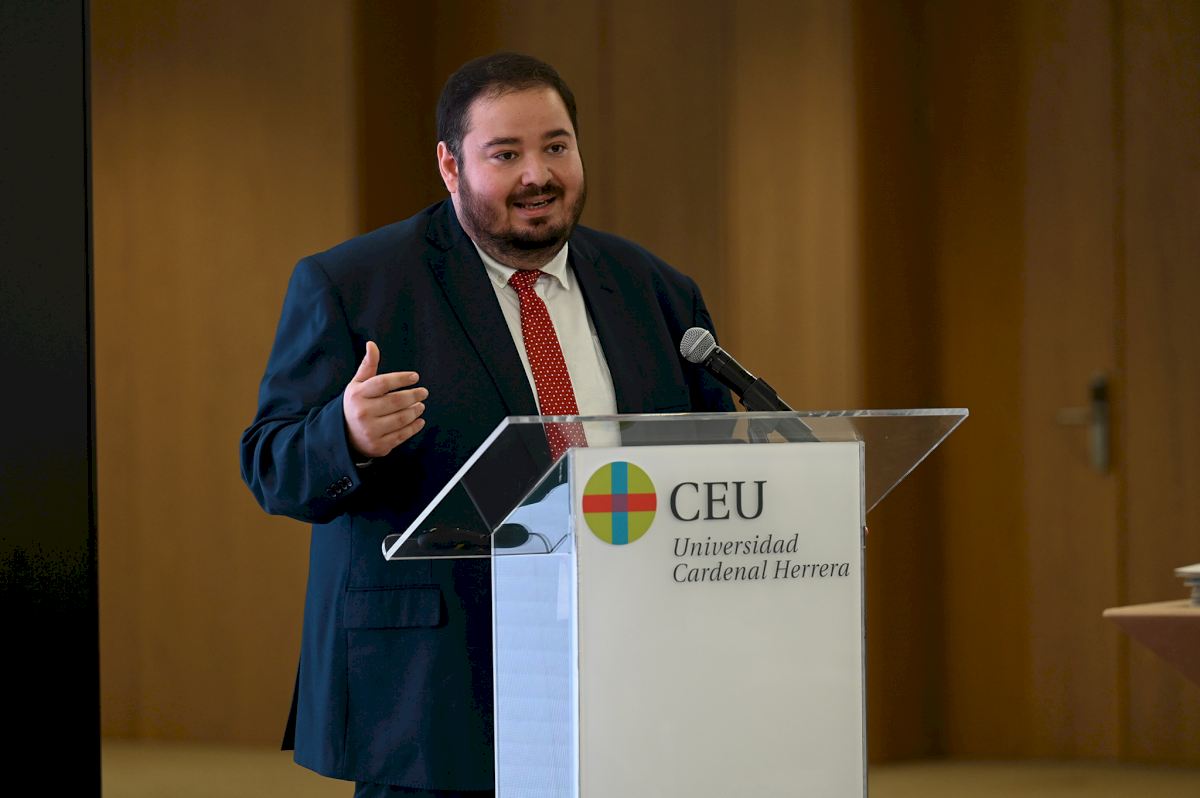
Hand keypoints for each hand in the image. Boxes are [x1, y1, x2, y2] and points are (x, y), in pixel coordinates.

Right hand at [342, 341, 426, 458]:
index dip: (401, 378)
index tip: (415, 377)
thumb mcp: (357, 385)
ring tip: (421, 405)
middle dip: (414, 396)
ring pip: (401, 418)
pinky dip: (414, 427)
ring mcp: (370, 431)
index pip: (383, 383)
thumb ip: (367, 366)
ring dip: (415, 411)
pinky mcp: (379, 446)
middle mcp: (362, 413)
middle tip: (424, 392)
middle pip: (396, 401)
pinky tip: (419, 420)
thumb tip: (372, 344)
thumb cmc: (355, 404)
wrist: (343, 435)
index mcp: (357, 395)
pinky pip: (402, 435)